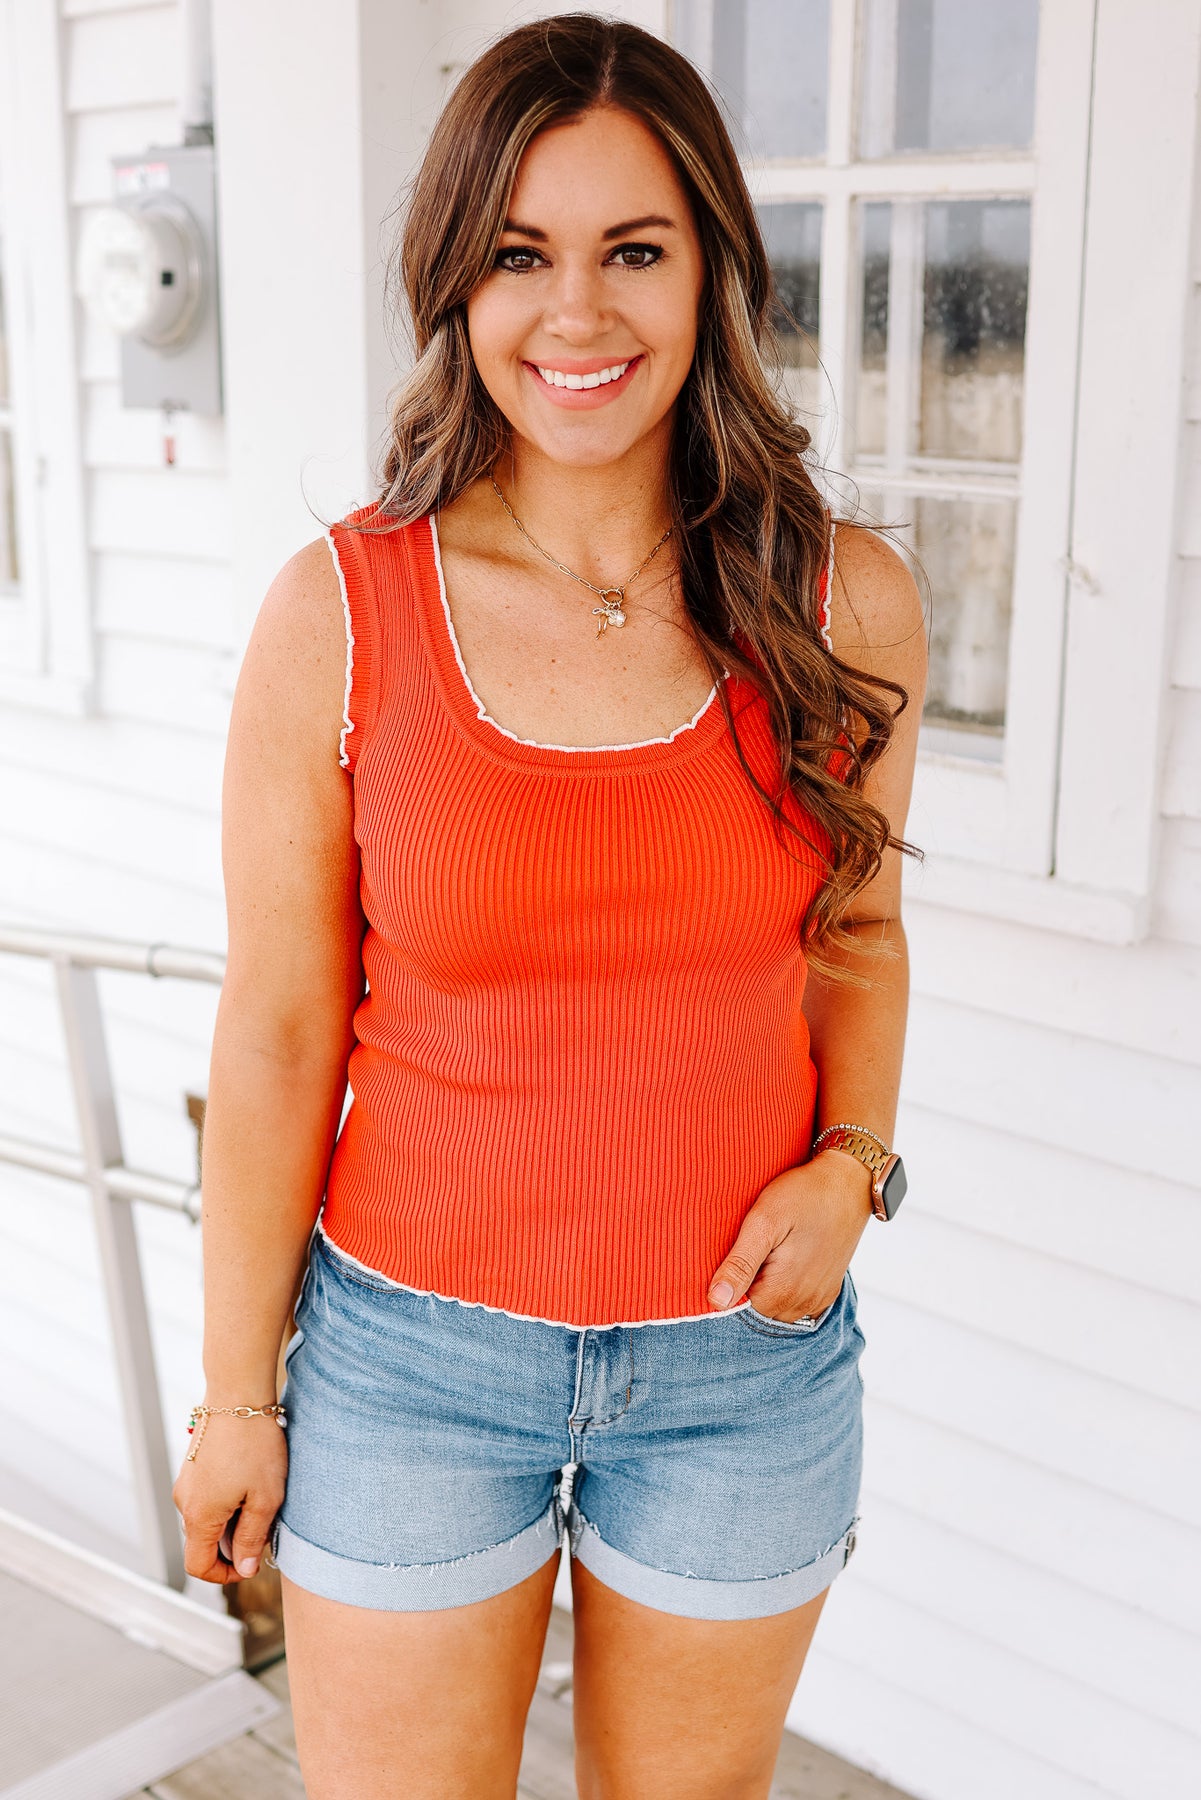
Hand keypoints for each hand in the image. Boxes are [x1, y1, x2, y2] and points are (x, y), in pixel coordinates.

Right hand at [172, 1413, 287, 1582]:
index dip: (225, 1575)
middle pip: (203, 1543)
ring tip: (262, 1496)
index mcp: (199, 1516)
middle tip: (266, 1524)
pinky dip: (227, 1500)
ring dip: (232, 1520)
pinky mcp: (193, 1466)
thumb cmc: (255, 1444)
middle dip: (234, 1544)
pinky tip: (251, 1479)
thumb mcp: (265, 1497)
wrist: (238, 1393)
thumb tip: (245, 1569)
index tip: (252, 1563)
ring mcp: (186, 1482)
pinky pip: (207, 1497)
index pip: (198, 1566)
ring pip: (207, 1518)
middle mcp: (184, 1502)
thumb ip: (253, 1538)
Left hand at [707, 1149, 873, 1321]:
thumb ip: (740, 1264)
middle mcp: (805, 1303)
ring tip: (769, 1251)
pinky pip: (798, 1303)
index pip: (740, 1309)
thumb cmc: (804, 1194)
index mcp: (784, 1291)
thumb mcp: (763, 1222)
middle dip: (748, 1286)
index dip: (729, 1284)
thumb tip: (716, 1301)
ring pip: (778, 1309)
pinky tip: (785, 1260)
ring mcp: (819, 1298)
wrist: (847, 1182)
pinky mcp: (828, 1289)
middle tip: (753, 1247)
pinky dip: (786, 1288)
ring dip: (767, 1287)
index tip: (732, 1255)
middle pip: (760, 1310)